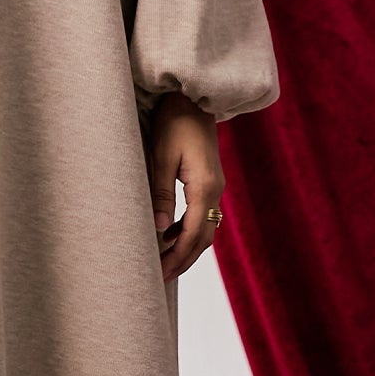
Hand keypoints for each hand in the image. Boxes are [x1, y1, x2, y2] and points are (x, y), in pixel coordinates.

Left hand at [147, 91, 224, 283]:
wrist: (192, 97)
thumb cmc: (174, 122)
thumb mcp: (161, 156)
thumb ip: (161, 192)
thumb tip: (159, 229)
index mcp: (205, 187)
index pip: (194, 234)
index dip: (177, 257)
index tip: (160, 274)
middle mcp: (215, 190)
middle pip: (203, 238)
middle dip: (183, 260)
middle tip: (160, 278)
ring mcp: (214, 186)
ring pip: (205, 228)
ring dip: (186, 247)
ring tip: (164, 262)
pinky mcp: (209, 181)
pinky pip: (202, 214)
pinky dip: (188, 230)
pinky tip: (170, 234)